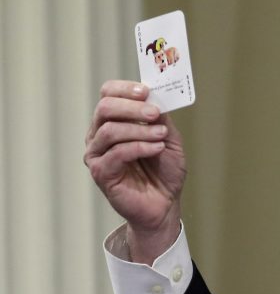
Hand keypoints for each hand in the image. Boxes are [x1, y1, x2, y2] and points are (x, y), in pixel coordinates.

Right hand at [84, 80, 185, 262]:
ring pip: (110, 130)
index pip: (108, 94)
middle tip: (155, 113)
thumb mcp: (169, 138)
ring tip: (161, 135)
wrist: (165, 204)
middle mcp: (99, 135)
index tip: (146, 92)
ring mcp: (97, 154)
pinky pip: (117, 153)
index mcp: (113, 121)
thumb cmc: (164, 171)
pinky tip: (156, 148)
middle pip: (105, 108)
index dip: (125, 89)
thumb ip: (161, 118)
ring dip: (139, 130)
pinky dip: (140, 147)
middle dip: (132, 108)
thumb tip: (155, 98)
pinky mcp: (101, 173)